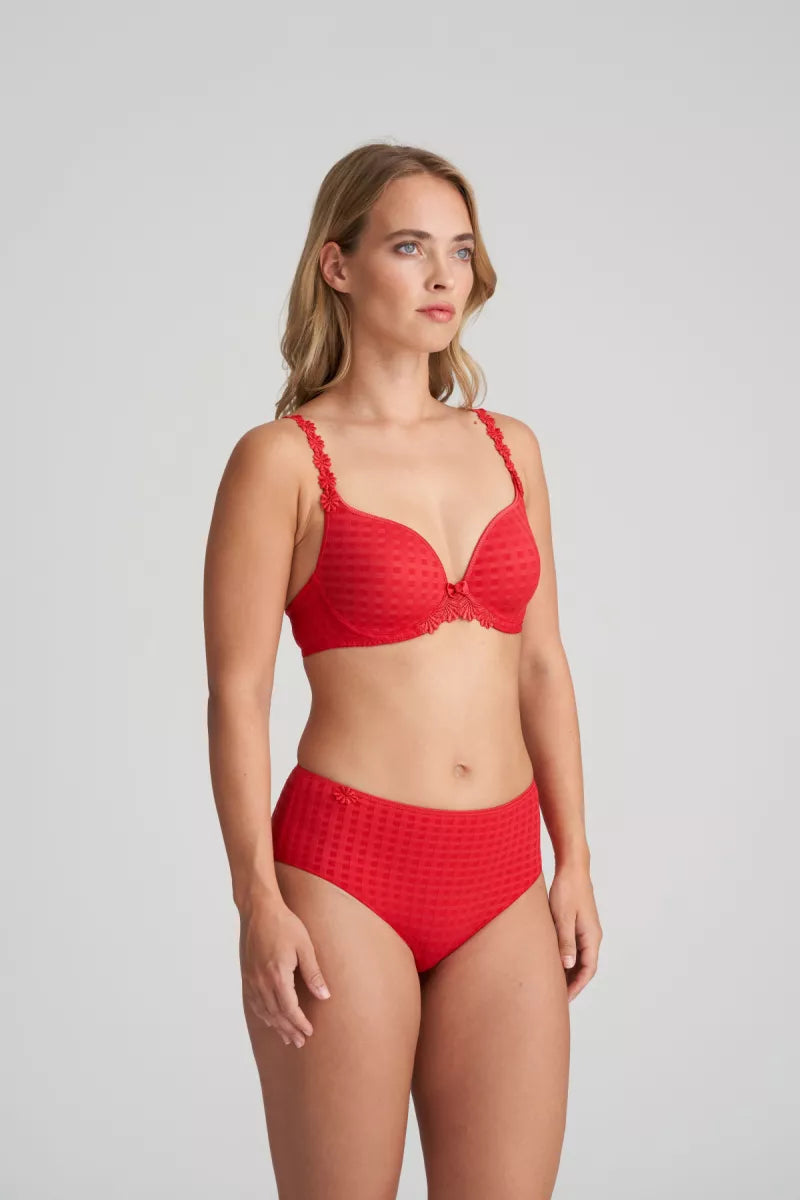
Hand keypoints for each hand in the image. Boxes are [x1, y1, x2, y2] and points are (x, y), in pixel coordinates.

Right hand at [239, 895, 330, 1047]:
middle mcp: (262, 981)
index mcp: (278, 975)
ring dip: (276, 1026)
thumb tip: (324, 996)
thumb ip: (313, 973)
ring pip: (264, 1011)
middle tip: (300, 1041)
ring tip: (287, 1037)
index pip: (289, 1009)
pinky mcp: (247, 975)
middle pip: (276, 1014)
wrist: (259, 910)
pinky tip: (269, 1019)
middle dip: (289, 1030)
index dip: (299, 1023)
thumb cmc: (284, 924)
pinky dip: (263, 1015)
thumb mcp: (304, 947)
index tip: (309, 1032)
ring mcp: (252, 979)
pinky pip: (254, 1002)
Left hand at [548, 862, 601, 1002]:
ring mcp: (586, 929)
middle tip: (556, 997)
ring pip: (579, 957)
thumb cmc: (567, 890)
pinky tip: (552, 961)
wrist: (572, 867)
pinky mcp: (578, 923)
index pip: (588, 969)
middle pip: (585, 966)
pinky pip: (574, 946)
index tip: (564, 1000)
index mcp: (592, 936)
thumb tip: (567, 966)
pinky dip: (566, 957)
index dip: (576, 986)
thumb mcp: (563, 917)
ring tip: (552, 984)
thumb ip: (565, 941)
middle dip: (572, 983)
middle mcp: (592, 935)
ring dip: (569, 971)